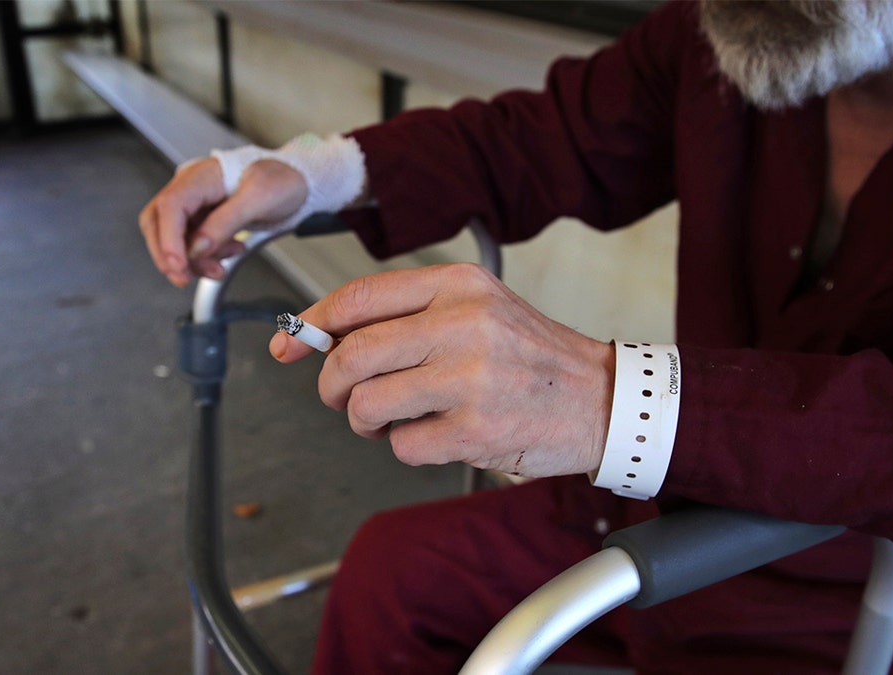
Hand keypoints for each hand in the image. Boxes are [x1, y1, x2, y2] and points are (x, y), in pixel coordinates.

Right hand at [138, 157, 307, 286]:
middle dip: (169, 255)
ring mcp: (196, 204)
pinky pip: (193, 243)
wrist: (299, 181)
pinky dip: (206, 256)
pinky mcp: (204, 218)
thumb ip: (226, 222)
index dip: (168, 240)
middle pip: (158, 224)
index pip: (170, 208)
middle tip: (184, 279)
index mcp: (200, 177)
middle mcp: (191, 188)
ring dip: (192, 260)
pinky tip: (230, 252)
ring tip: (221, 267)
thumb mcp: (259, 200)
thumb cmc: (283, 180)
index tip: (178, 267)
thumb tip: (197, 247)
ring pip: (174, 238)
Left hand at [270, 263, 614, 477]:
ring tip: (395, 418)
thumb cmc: (532, 356)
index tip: (288, 344)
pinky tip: (439, 434)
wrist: (603, 399)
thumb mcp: (479, 309)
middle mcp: (463, 324)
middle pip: (352, 356)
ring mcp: (470, 378)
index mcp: (458, 285)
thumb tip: (322, 337)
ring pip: (368, 404)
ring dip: (367, 421)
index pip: (360, 298)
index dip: (312, 324)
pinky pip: (403, 446)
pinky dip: (408, 447)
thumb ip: (410, 315)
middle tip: (343, 397)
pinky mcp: (476, 429)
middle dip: (331, 385)